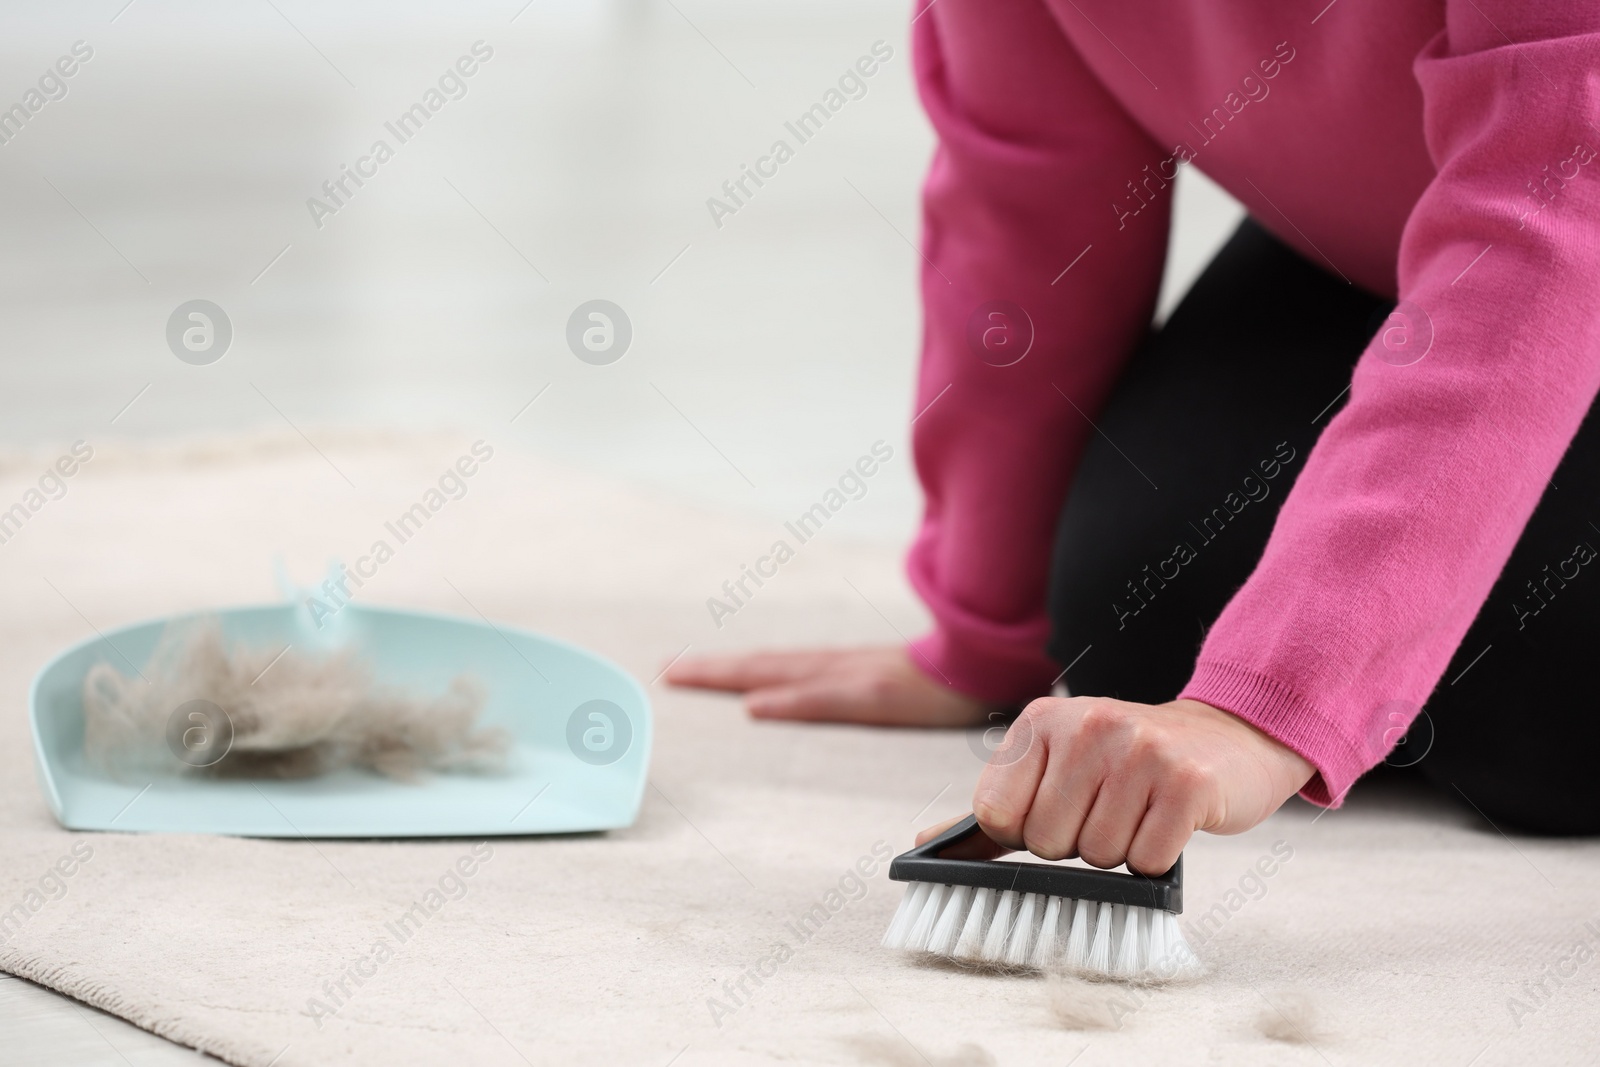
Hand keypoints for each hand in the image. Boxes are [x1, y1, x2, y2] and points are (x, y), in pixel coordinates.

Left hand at [664, 645, 992, 726]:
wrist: (1005, 659)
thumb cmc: (960, 676)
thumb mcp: (909, 686)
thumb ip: (877, 689)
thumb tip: (840, 699)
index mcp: (849, 668)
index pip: (782, 667)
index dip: (736, 668)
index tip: (690, 669)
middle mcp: (845, 666)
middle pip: (769, 665)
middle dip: (715, 670)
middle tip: (666, 672)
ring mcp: (860, 677)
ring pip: (783, 674)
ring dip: (731, 675)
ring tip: (684, 677)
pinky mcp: (880, 694)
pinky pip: (827, 700)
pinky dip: (791, 702)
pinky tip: (757, 707)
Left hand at [917, 696, 1313, 873]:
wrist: (1226, 737)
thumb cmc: (1128, 764)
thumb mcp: (1056, 767)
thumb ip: (996, 806)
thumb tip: (926, 841)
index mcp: (1041, 720)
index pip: (996, 816)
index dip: (1025, 833)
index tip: (1056, 812)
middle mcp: (1087, 725)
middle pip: (1047, 843)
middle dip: (1077, 846)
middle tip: (1108, 809)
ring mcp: (1140, 750)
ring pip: (1098, 857)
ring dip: (1121, 851)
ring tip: (1140, 810)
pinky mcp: (1188, 783)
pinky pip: (1147, 862)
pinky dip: (1157, 858)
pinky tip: (1169, 820)